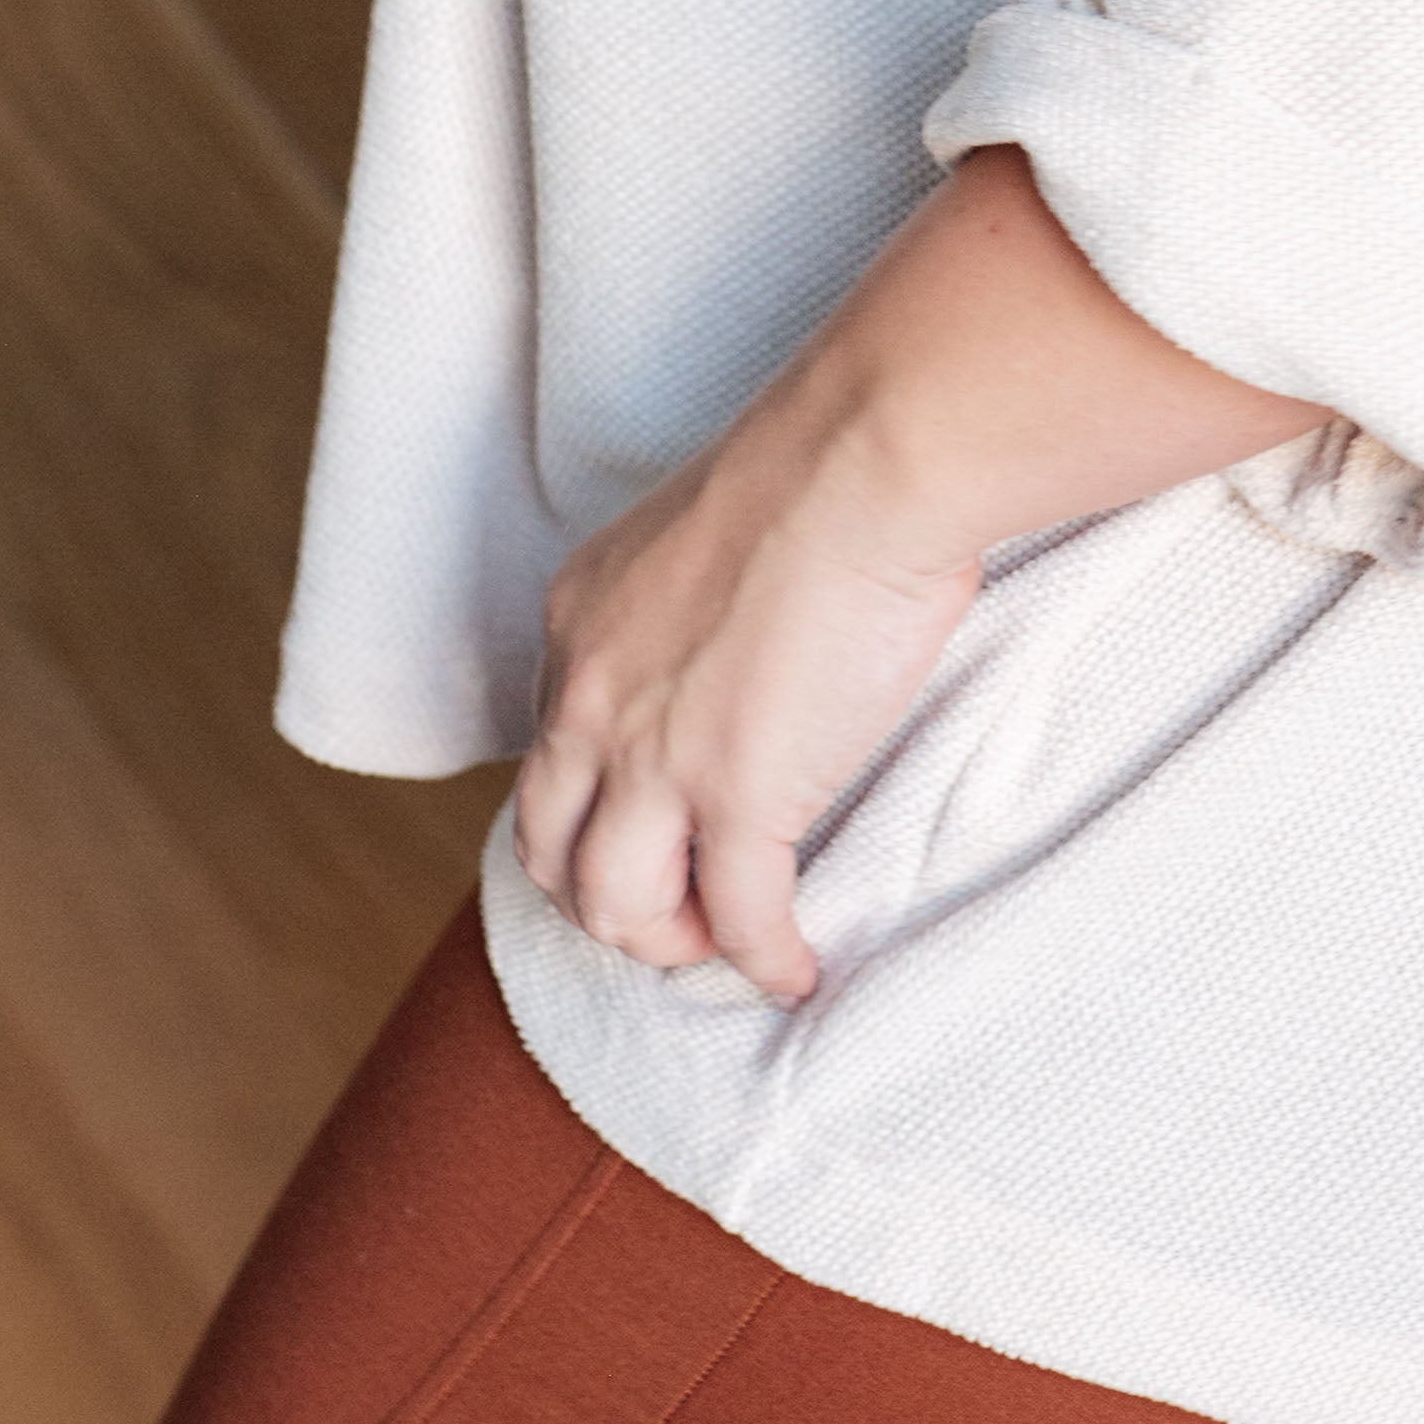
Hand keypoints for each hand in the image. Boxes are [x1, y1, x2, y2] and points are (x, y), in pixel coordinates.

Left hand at [508, 147, 1326, 1005]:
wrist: (872, 453)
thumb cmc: (832, 458)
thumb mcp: (719, 524)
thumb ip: (709, 595)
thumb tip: (768, 633)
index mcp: (584, 618)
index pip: (552, 746)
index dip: (590, 805)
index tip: (642, 823)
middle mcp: (592, 694)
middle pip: (550, 845)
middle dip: (602, 893)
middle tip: (667, 908)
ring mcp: (655, 757)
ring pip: (613, 903)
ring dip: (665, 939)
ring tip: (720, 943)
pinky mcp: (734, 801)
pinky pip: (738, 920)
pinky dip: (764, 960)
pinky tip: (799, 969)